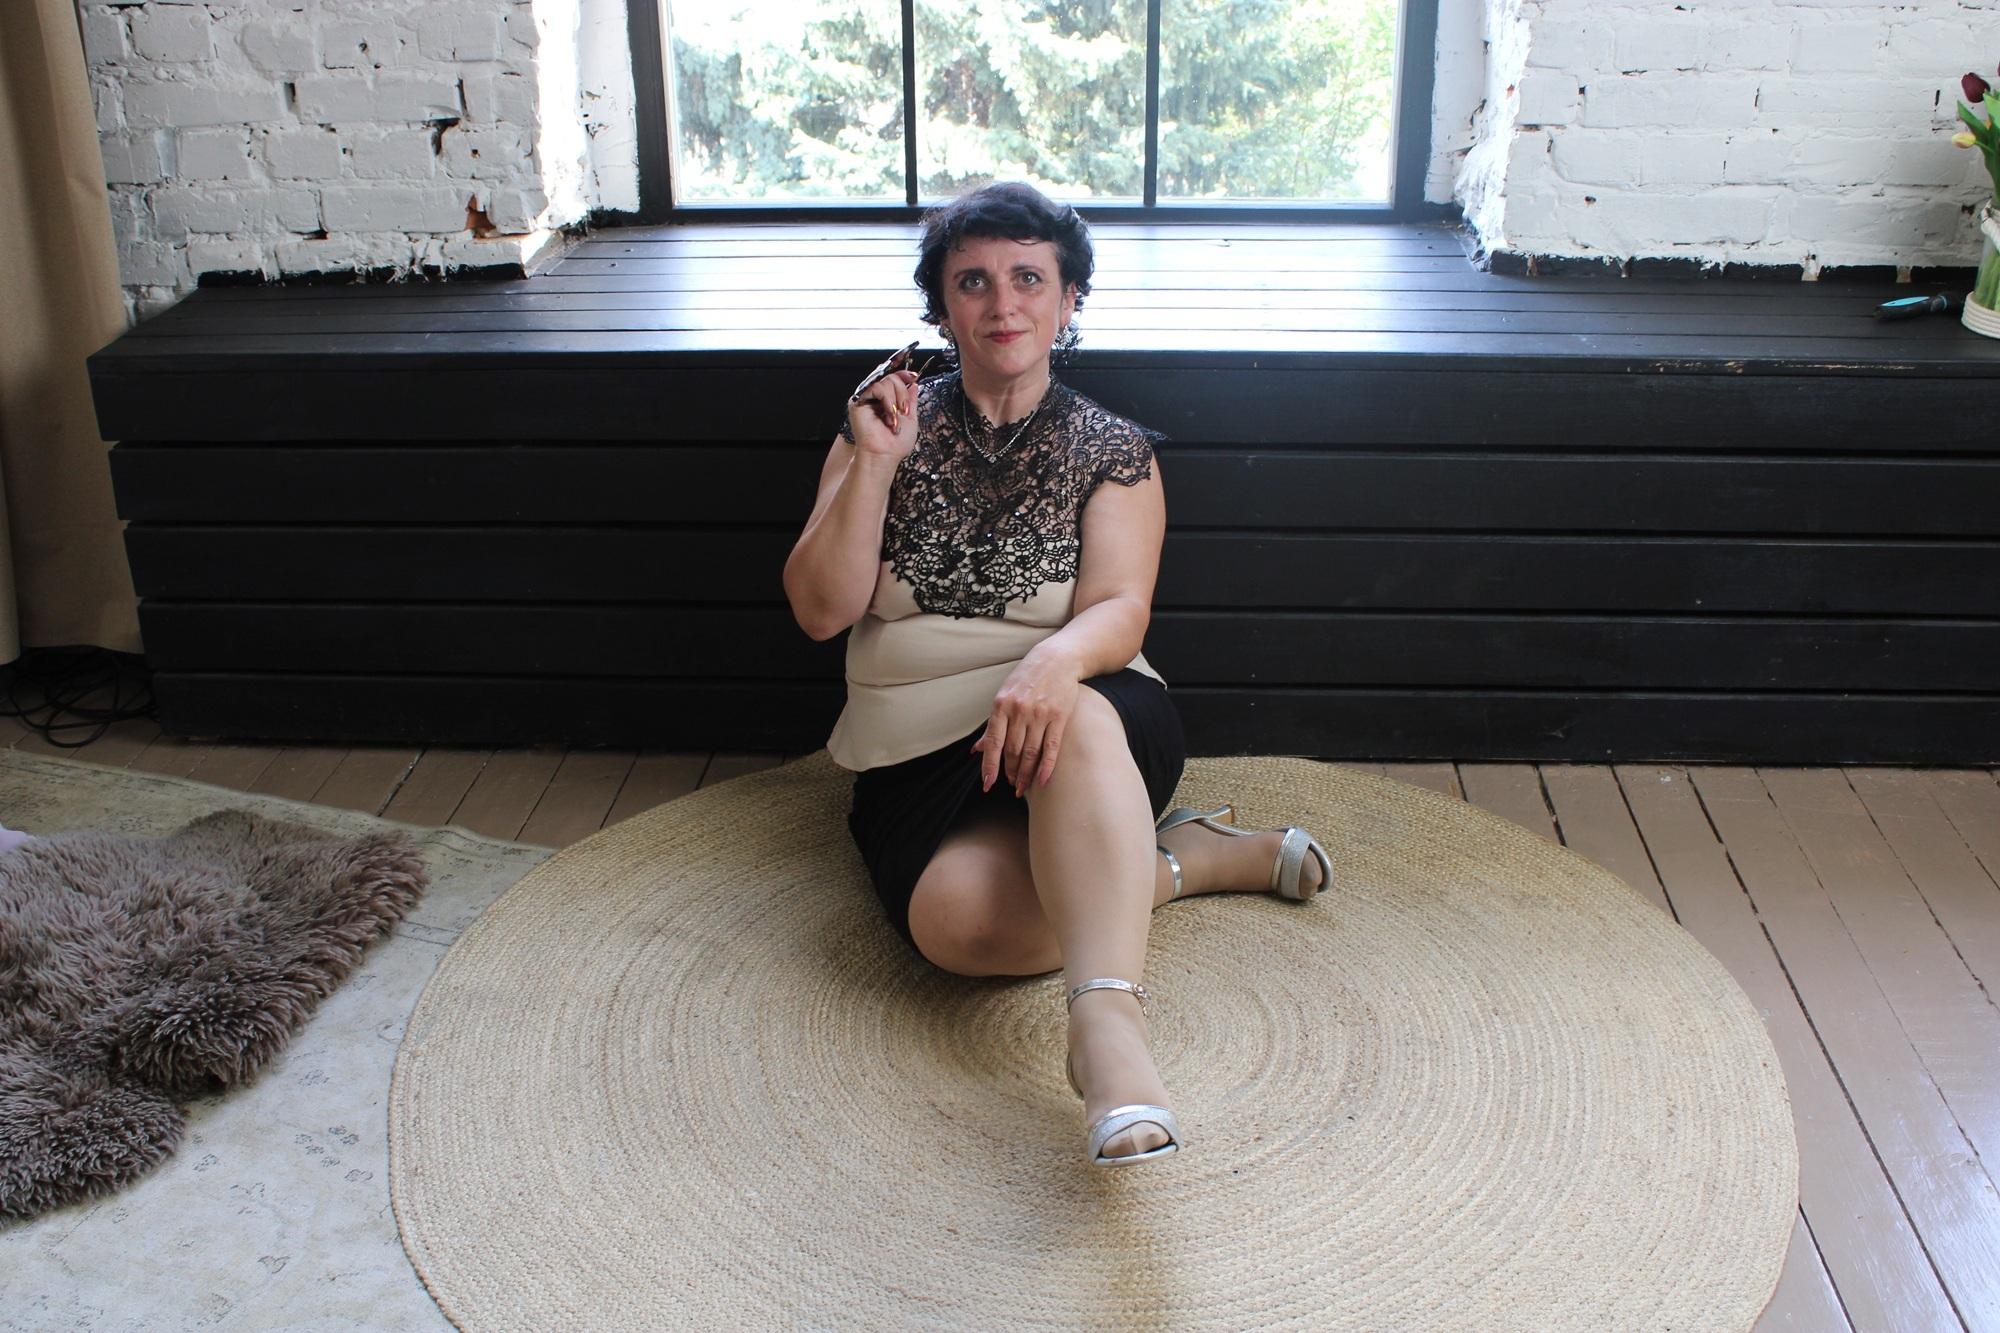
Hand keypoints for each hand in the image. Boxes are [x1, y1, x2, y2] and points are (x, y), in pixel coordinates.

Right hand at [845, 369, 919, 461]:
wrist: (885, 454)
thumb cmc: (896, 443)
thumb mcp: (911, 418)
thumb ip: (910, 400)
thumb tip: (913, 384)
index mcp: (886, 400)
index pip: (894, 379)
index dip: (904, 375)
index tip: (914, 377)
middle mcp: (875, 397)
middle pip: (891, 377)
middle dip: (902, 393)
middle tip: (904, 411)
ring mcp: (866, 398)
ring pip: (886, 381)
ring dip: (896, 399)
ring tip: (895, 418)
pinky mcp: (857, 401)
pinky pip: (876, 387)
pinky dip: (887, 400)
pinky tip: (888, 415)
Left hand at [972, 652, 1081, 796]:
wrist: (1057, 659)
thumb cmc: (1027, 679)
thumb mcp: (1004, 696)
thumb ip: (992, 725)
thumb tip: (975, 750)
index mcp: (1001, 705)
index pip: (993, 742)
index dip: (990, 766)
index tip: (988, 784)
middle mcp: (1019, 710)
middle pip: (1012, 750)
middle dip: (1010, 772)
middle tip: (1010, 785)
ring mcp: (1040, 714)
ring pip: (1030, 752)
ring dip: (1025, 774)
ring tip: (1022, 786)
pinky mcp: (1059, 716)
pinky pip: (1051, 747)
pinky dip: (1046, 767)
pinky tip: (1042, 780)